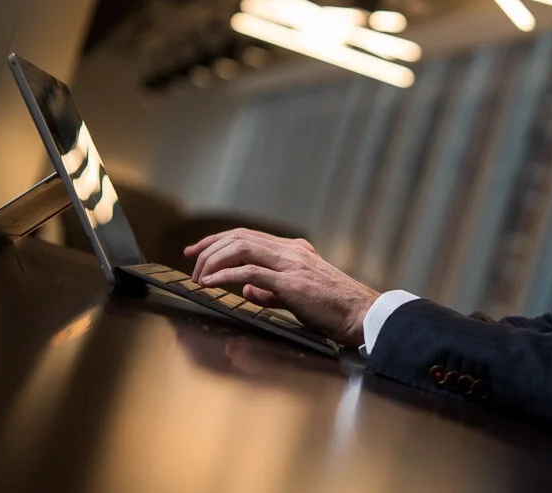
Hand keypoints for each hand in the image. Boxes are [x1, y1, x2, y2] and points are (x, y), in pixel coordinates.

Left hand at [183, 228, 378, 347]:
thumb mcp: (297, 296)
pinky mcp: (291, 282)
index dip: (218, 241)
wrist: (361, 315)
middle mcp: (291, 250)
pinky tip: (211, 283)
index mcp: (293, 250)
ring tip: (199, 276)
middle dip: (209, 246)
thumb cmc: (333, 309)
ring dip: (214, 260)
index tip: (198, 251)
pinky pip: (250, 271)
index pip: (247, 236)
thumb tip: (248, 288)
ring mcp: (291, 263)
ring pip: (241, 247)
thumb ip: (271, 290)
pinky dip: (225, 275)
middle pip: (239, 236)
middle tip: (190, 260)